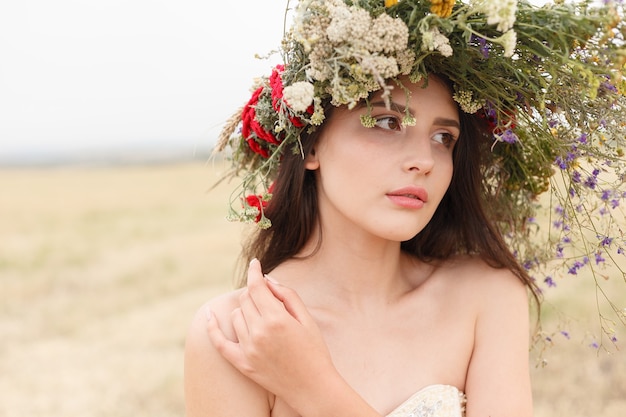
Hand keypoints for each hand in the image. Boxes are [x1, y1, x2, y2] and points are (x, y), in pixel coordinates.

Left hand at [207, 259, 334, 403]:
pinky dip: (212, 327)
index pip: (257, 286)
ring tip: (262, 319)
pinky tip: (209, 314)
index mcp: (277, 319)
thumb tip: (268, 280)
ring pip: (236, 315)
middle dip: (256, 294)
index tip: (255, 263)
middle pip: (246, 299)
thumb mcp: (307, 319)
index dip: (255, 271)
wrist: (313, 387)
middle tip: (269, 300)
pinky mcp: (242, 363)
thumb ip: (287, 296)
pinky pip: (219, 342)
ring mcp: (248, 349)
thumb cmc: (314, 350)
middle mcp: (259, 332)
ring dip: (246, 311)